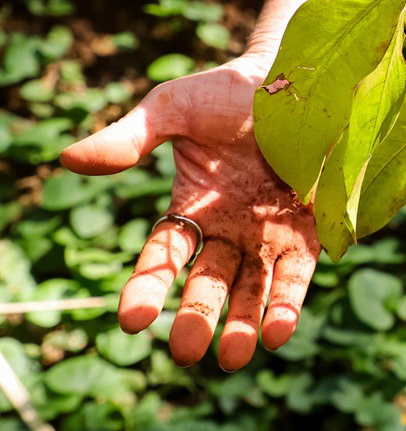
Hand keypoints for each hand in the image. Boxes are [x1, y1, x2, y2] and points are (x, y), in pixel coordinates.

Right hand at [60, 54, 319, 369]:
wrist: (298, 74)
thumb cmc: (229, 91)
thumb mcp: (172, 108)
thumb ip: (129, 138)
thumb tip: (69, 160)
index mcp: (192, 208)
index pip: (164, 259)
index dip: (147, 289)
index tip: (132, 320)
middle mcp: (232, 230)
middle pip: (210, 285)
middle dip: (197, 319)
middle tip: (186, 352)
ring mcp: (272, 232)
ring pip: (254, 290)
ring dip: (243, 324)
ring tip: (233, 356)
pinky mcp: (311, 229)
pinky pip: (298, 273)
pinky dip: (288, 303)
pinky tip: (278, 331)